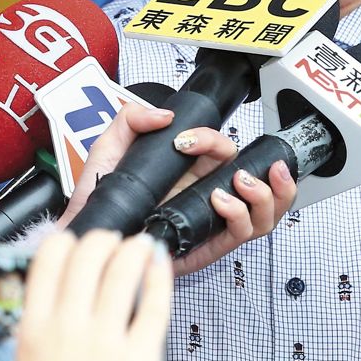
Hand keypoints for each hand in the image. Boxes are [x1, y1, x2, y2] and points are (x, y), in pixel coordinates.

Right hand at [7, 231, 172, 360]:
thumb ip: (44, 326)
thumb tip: (64, 292)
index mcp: (34, 328)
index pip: (49, 258)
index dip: (68, 241)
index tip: (79, 242)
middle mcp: (68, 327)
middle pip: (89, 255)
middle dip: (104, 240)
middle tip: (114, 243)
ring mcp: (105, 343)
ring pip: (123, 270)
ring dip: (135, 249)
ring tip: (141, 247)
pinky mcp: (140, 360)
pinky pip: (155, 305)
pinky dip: (159, 277)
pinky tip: (160, 267)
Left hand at [57, 103, 294, 274]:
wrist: (88, 234)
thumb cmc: (99, 200)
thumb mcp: (110, 149)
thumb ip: (131, 120)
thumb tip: (165, 115)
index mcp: (193, 170)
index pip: (224, 151)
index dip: (214, 139)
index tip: (187, 140)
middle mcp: (209, 194)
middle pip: (262, 182)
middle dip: (272, 171)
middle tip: (261, 164)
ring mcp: (213, 220)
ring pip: (263, 212)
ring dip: (264, 194)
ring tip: (242, 183)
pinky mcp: (209, 245)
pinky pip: (241, 233)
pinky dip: (239, 215)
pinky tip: (220, 202)